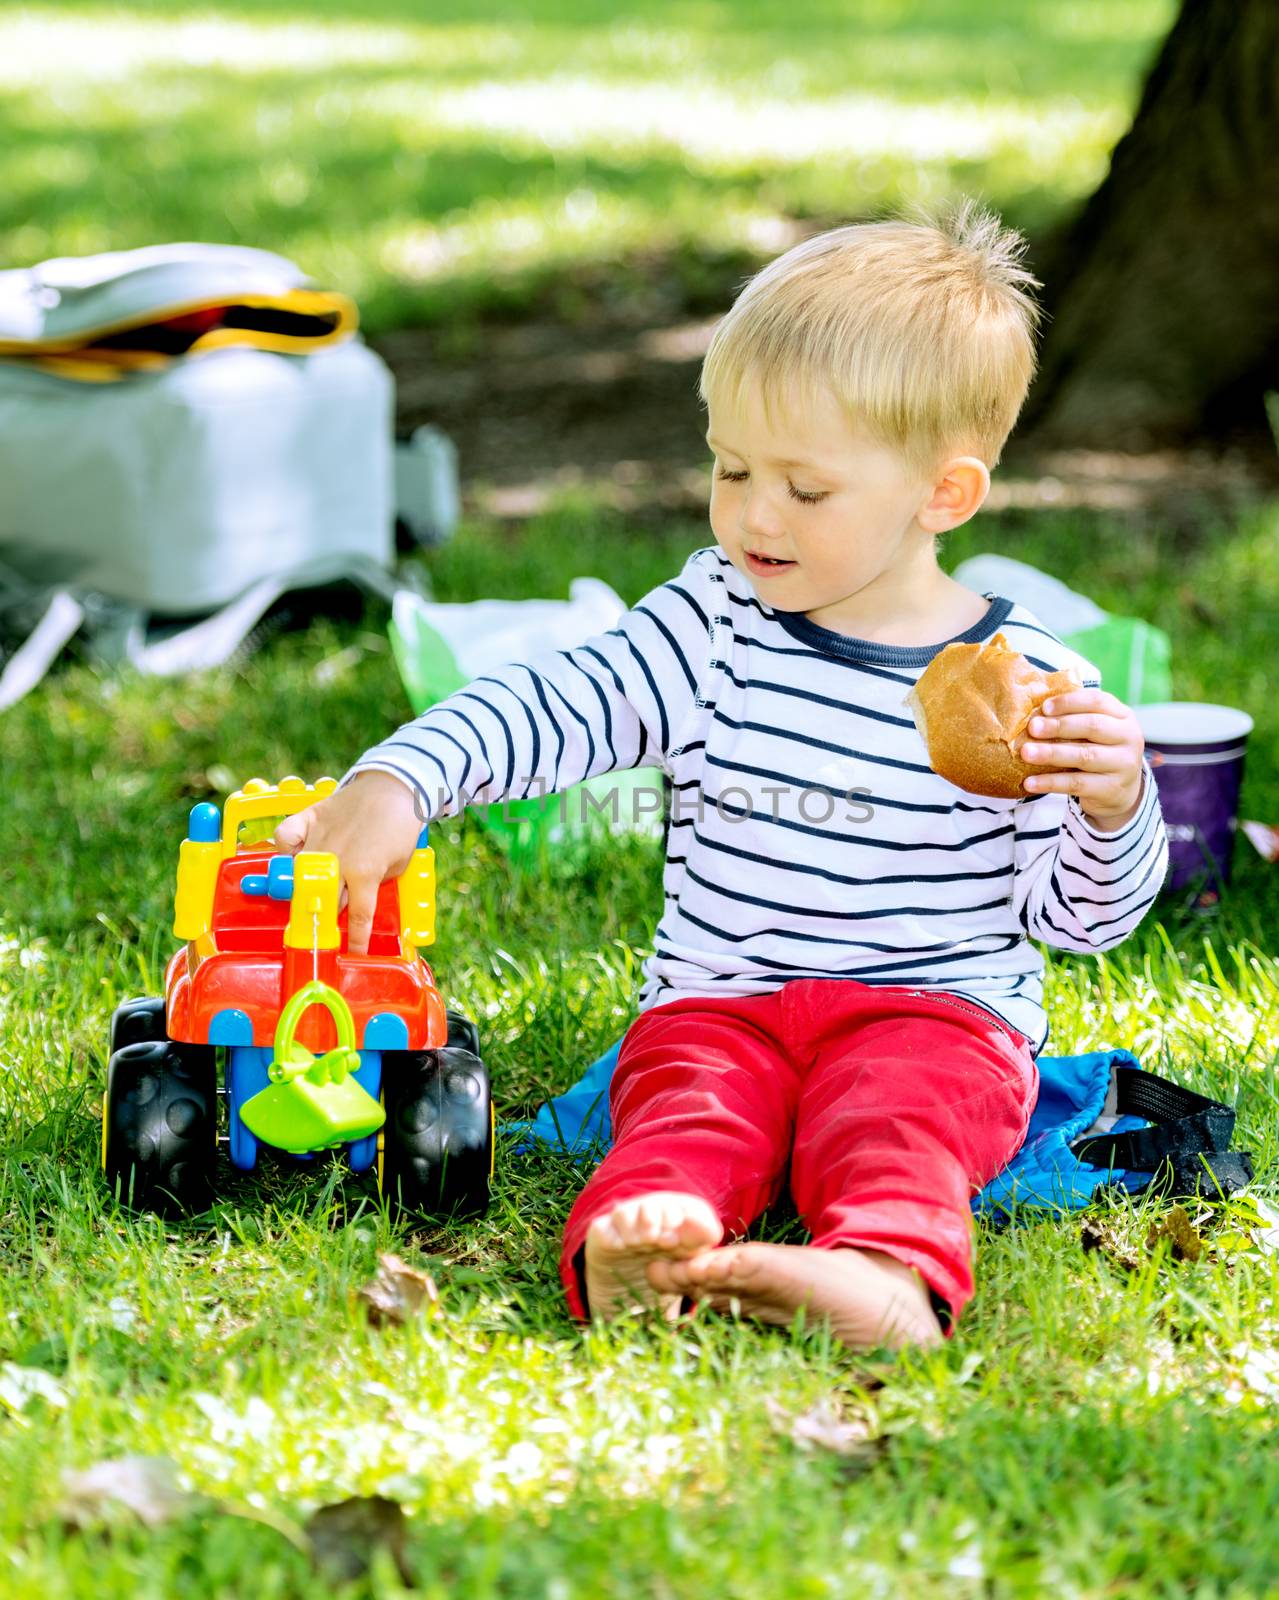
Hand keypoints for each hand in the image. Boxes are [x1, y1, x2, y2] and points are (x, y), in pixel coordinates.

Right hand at [273, 771, 424, 953]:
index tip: (353, 955)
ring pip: (297, 873)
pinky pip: (284, 836)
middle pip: (320, 901)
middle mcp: (337, 859)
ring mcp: (320, 838)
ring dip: (300, 888)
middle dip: (321, 919)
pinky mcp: (309, 817)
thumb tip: (356, 900)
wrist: (395, 787)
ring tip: (302, 897)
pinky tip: (290, 856)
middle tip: (320, 928)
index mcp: (365, 874)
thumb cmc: (401, 827)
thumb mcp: (399, 864)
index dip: (356, 940)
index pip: (357, 918)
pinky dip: (283, 847)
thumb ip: (377, 885)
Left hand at [1018, 688, 1144, 829]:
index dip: (1070, 702)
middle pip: (1092, 726)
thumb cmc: (1100, 751)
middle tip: (1032, 728)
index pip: (1098, 702)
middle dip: (1059, 726)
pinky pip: (1076, 784)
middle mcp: (1129, 738)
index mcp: (1123, 716)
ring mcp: (1123, 764)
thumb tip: (1035, 713)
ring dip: (1051, 754)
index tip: (1044, 707)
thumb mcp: (1096, 732)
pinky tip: (1030, 782)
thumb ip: (1074, 719)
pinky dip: (1051, 782)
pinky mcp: (1111, 788)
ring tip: (1026, 753)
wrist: (1121, 791)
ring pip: (1084, 756)